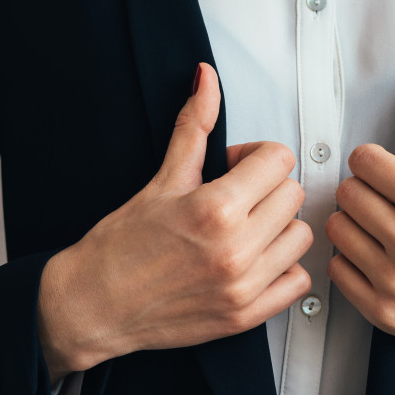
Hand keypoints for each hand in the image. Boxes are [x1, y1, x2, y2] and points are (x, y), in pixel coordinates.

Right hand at [37, 63, 312, 381]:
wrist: (93, 305)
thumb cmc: (120, 246)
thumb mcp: (161, 179)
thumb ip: (194, 126)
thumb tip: (206, 80)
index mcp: (215, 209)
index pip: (278, 160)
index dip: (255, 156)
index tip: (235, 167)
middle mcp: (236, 249)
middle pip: (292, 194)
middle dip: (266, 188)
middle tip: (236, 196)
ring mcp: (244, 286)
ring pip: (301, 236)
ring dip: (279, 227)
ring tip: (246, 228)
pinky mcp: (246, 315)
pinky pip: (298, 282)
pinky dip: (283, 269)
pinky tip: (255, 260)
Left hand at [325, 60, 394, 356]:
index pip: (363, 160)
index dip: (375, 166)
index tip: (388, 178)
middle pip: (346, 193)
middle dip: (364, 195)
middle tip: (386, 207)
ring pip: (335, 229)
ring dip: (353, 228)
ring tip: (379, 234)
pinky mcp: (381, 311)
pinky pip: (335, 270)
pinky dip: (351, 265)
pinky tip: (376, 262)